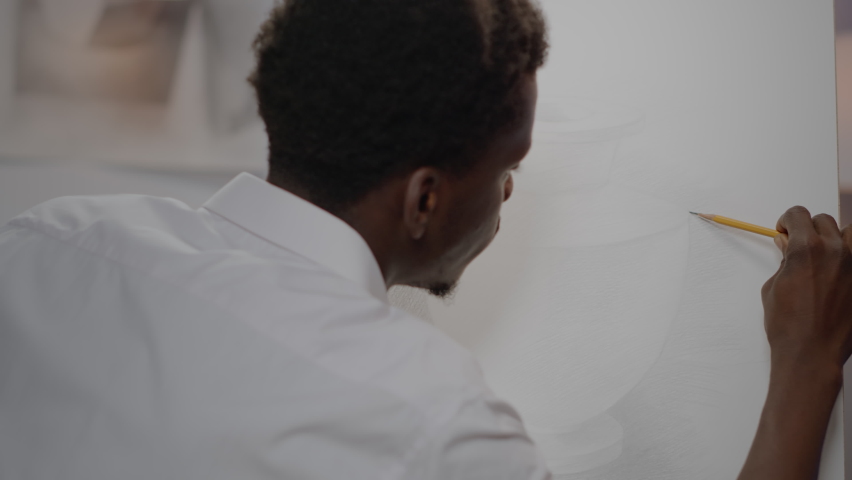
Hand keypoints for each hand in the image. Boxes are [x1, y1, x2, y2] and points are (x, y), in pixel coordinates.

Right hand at [761, 206, 851, 370]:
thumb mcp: (773, 288)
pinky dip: (848, 258)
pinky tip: (839, 272)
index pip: (798, 214)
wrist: (811, 352)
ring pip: (850, 232)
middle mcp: (834, 251)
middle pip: (823, 221)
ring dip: (836, 236)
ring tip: (826, 253)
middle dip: (809, 229)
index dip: (787, 220)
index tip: (785, 230)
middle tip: (800, 245)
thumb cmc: (788, 325)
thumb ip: (784, 261)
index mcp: (805, 248)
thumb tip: (787, 248)